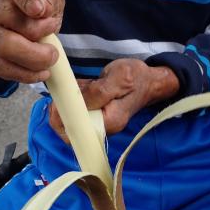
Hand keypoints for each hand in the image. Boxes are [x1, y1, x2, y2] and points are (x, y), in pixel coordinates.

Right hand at [0, 0, 64, 82]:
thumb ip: (49, 0)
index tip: (39, 10)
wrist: (14, 25)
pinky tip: (37, 73)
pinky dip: (21, 73)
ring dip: (31, 60)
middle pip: (6, 17)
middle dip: (36, 37)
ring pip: (1, 46)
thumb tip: (41, 11)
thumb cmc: (35, 8)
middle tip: (53, 51)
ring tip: (49, 62)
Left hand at [49, 58, 179, 141]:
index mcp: (109, 122)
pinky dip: (75, 97)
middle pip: (70, 128)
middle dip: (62, 109)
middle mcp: (103, 126)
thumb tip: (76, 102)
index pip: (76, 133)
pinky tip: (83, 85)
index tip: (58, 101)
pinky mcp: (97, 113)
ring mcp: (100, 120)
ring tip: (79, 85)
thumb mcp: (119, 78)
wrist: (150, 80)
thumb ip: (97, 92)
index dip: (60, 119)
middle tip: (66, 90)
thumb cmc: (137, 77)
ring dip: (68, 101)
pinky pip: (78, 109)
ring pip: (72, 117)